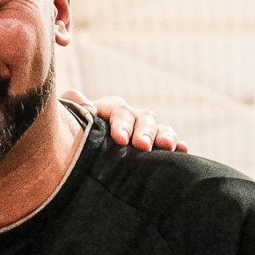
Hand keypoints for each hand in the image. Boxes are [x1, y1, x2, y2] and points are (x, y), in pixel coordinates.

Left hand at [68, 89, 184, 152]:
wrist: (80, 158)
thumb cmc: (73, 141)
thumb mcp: (70, 124)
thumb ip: (75, 110)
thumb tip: (74, 96)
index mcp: (109, 110)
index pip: (119, 110)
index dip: (121, 123)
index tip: (120, 139)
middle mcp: (131, 117)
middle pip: (143, 118)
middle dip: (145, 132)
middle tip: (142, 145)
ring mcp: (145, 131)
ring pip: (160, 128)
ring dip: (165, 136)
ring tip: (168, 147)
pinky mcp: (156, 147)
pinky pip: (170, 143)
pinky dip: (177, 145)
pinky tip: (183, 150)